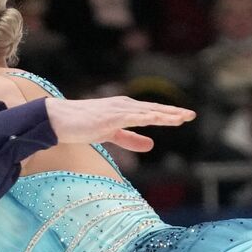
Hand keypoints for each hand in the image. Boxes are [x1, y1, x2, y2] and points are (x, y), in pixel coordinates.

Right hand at [44, 96, 194, 152]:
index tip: (186, 116)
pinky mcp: (110, 116)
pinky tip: (158, 119)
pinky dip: (147, 117)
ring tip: (181, 117)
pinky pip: (132, 117)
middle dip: (173, 112)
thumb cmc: (82, 126)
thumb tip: (152, 145)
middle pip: (154, 109)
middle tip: (191, 115)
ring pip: (147, 112)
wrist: (59, 120)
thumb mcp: (111, 135)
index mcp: (126, 109)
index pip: (153, 112)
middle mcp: (124, 105)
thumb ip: (131, 139)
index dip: (170, 114)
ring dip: (165, 114)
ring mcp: (118, 109)